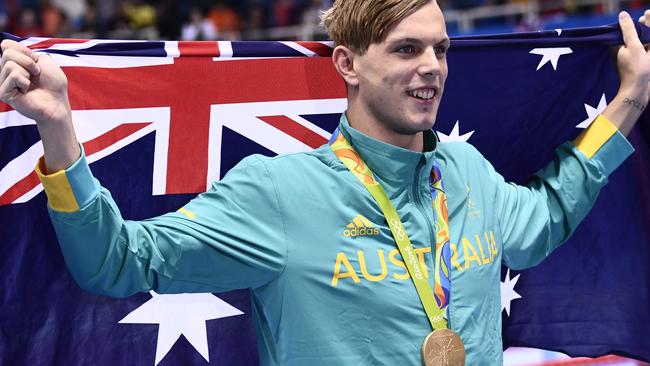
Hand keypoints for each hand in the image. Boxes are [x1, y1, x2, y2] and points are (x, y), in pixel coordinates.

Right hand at [0, 39, 69, 123]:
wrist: (58, 103)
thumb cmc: (53, 84)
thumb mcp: (44, 60)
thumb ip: (26, 50)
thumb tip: (5, 46)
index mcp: (13, 63)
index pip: (6, 44)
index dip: (24, 50)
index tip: (35, 61)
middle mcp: (4, 72)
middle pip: (7, 53)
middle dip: (28, 62)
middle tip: (36, 74)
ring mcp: (3, 83)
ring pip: (9, 65)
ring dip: (27, 72)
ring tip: (32, 83)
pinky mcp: (4, 93)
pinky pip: (13, 76)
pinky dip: (25, 81)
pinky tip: (27, 91)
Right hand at [602, 11, 649, 135]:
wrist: (635, 89)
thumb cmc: (635, 68)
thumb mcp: (632, 46)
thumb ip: (628, 30)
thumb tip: (623, 15)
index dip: (648, 19)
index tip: (643, 15)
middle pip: (647, 34)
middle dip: (641, 27)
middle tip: (636, 22)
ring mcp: (646, 58)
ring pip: (642, 42)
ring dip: (635, 36)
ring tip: (627, 34)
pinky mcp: (639, 64)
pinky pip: (637, 50)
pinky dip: (630, 46)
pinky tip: (623, 46)